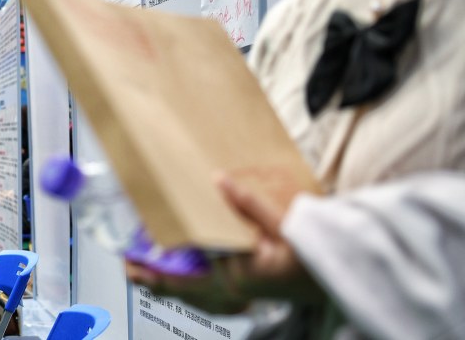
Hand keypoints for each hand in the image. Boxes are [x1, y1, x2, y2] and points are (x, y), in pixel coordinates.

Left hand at [125, 174, 322, 313]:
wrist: (346, 274)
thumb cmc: (319, 254)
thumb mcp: (283, 223)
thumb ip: (247, 203)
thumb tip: (218, 180)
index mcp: (238, 275)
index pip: (186, 275)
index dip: (155, 269)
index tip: (132, 261)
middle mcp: (237, 289)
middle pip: (186, 291)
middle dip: (156, 281)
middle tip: (131, 268)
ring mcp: (245, 293)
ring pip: (199, 296)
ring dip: (175, 286)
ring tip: (152, 273)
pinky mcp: (253, 291)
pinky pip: (215, 296)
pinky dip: (198, 289)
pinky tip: (193, 280)